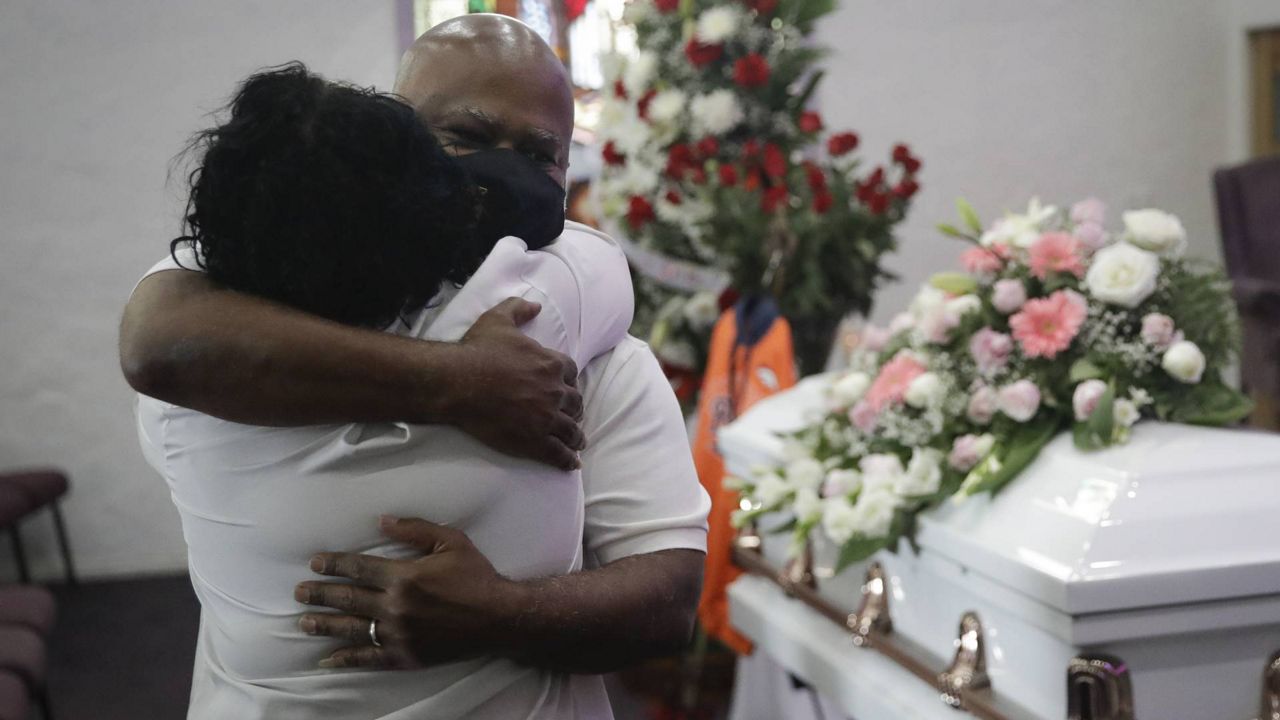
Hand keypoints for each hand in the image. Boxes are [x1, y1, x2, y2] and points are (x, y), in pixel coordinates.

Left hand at [294, 516, 524, 668]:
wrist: (499, 618)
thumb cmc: (476, 576)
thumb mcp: (451, 542)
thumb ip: (415, 529)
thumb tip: (381, 521)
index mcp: (403, 576)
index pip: (358, 568)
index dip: (334, 565)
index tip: (315, 563)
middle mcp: (395, 607)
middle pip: (348, 599)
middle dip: (320, 594)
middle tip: (298, 592)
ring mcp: (398, 635)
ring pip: (352, 629)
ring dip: (324, 625)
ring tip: (303, 622)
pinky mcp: (405, 656)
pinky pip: (369, 658)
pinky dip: (346, 659)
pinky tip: (328, 658)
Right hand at [444, 298, 583, 469]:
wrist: (458, 382)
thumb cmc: (477, 350)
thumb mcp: (498, 319)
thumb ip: (519, 309)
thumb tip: (535, 304)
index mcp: (551, 364)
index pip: (572, 374)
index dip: (569, 382)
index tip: (566, 388)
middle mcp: (555, 392)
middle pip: (575, 403)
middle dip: (574, 409)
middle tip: (571, 416)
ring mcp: (547, 418)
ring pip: (572, 430)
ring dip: (576, 436)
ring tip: (577, 442)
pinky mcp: (535, 441)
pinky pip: (559, 453)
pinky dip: (568, 460)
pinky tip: (572, 464)